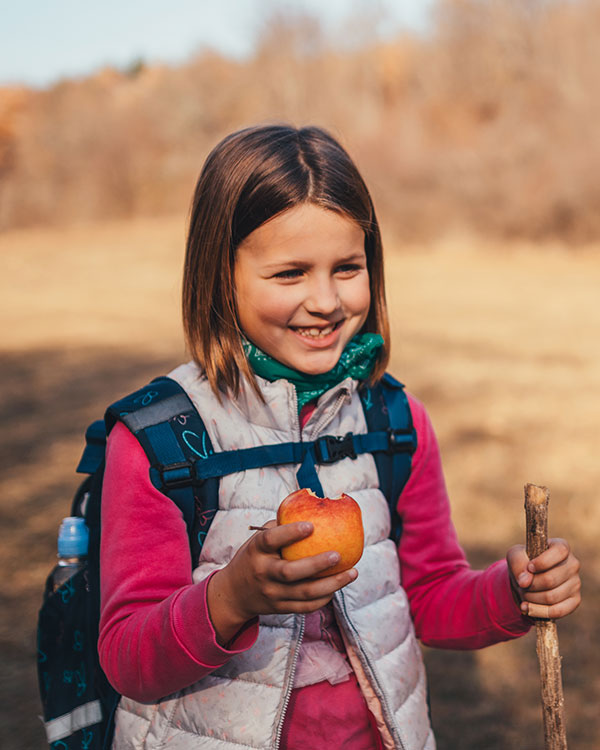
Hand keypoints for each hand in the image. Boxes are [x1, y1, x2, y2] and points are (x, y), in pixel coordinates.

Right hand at [207, 520, 357, 644]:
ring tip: (352, 572)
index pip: (271, 540)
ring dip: (331, 584)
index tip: (311, 525)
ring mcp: (272, 593)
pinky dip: (324, 598)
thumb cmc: (254, 557)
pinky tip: (338, 587)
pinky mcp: (280, 608)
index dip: (290, 533)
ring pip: (304, 593)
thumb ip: (280, 527)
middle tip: (338, 554)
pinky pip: (306, 606)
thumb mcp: (258, 540)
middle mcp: (263, 573)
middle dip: (316, 564)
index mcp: (256, 551)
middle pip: (290, 572)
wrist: (234, 593)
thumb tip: (311, 509)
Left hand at [506, 538, 580, 618]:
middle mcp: (573, 564)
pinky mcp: (575, 600)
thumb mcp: (515, 556)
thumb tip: (525, 582)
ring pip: (552, 597)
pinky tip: (527, 608)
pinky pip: (558, 611)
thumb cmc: (523, 562)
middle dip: (531, 585)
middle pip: (550, 579)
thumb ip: (517, 563)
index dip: (542, 561)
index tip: (529, 567)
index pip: (559, 552)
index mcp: (562, 547)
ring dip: (532, 598)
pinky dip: (539, 611)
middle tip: (521, 585)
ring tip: (524, 594)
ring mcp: (576, 583)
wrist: (527, 578)